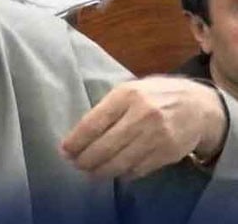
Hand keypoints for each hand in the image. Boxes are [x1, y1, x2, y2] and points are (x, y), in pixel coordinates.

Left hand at [60, 76, 226, 178]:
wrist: (199, 106)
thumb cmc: (154, 96)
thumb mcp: (129, 91)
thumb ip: (107, 108)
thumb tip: (79, 135)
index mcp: (127, 95)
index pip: (93, 123)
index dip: (76, 141)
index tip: (65, 150)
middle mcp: (142, 115)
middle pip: (104, 147)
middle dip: (85, 160)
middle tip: (75, 164)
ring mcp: (157, 136)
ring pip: (119, 163)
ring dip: (100, 171)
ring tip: (90, 172)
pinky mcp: (168, 153)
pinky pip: (137, 170)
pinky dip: (122, 174)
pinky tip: (114, 171)